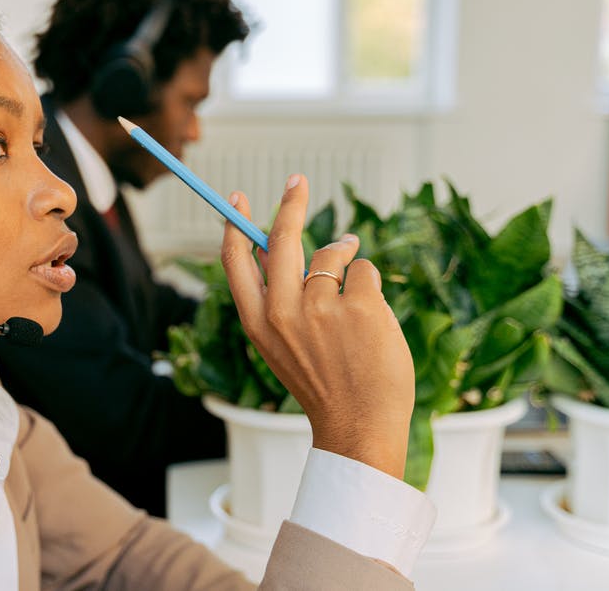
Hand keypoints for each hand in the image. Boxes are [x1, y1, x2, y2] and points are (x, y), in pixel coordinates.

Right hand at [221, 175, 414, 479]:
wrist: (359, 426)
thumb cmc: (324, 383)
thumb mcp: (284, 344)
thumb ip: (281, 299)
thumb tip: (289, 245)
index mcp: (258, 322)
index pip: (237, 261)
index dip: (236, 224)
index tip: (240, 196)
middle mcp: (283, 311)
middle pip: (283, 237)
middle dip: (291, 204)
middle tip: (297, 182)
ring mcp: (322, 308)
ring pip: (332, 255)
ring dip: (345, 262)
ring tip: (354, 299)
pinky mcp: (362, 306)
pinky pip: (365, 270)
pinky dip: (372, 287)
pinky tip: (373, 320)